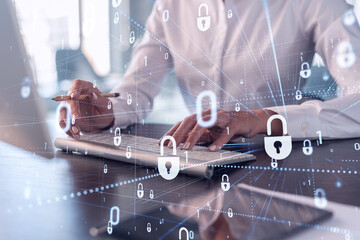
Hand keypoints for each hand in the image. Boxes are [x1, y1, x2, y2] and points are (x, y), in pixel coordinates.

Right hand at [59, 79, 114, 138]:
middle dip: (71, 110)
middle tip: (76, 119)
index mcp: (86, 88)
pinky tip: (75, 134)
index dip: (74, 89)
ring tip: (77, 131)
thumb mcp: (107, 106)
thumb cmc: (105, 111)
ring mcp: (70, 105)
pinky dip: (68, 129)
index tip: (74, 96)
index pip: (77, 84)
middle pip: (68, 99)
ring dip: (68, 122)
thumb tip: (92, 95)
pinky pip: (63, 122)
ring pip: (63, 112)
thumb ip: (101, 100)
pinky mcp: (67, 116)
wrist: (101, 122)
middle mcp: (76, 95)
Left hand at [161, 109, 279, 150]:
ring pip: (205, 124)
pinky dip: (219, 141)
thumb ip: (199, 137)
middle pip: (190, 121)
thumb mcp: (211, 132)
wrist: (251, 120)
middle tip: (170, 145)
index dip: (172, 131)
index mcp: (203, 116)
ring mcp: (222, 117)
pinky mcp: (235, 123)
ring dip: (194, 136)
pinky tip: (212, 149)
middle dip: (178, 133)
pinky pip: (226, 132)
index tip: (162, 142)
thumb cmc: (228, 126)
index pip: (184, 122)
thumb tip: (182, 145)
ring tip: (186, 147)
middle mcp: (210, 114)